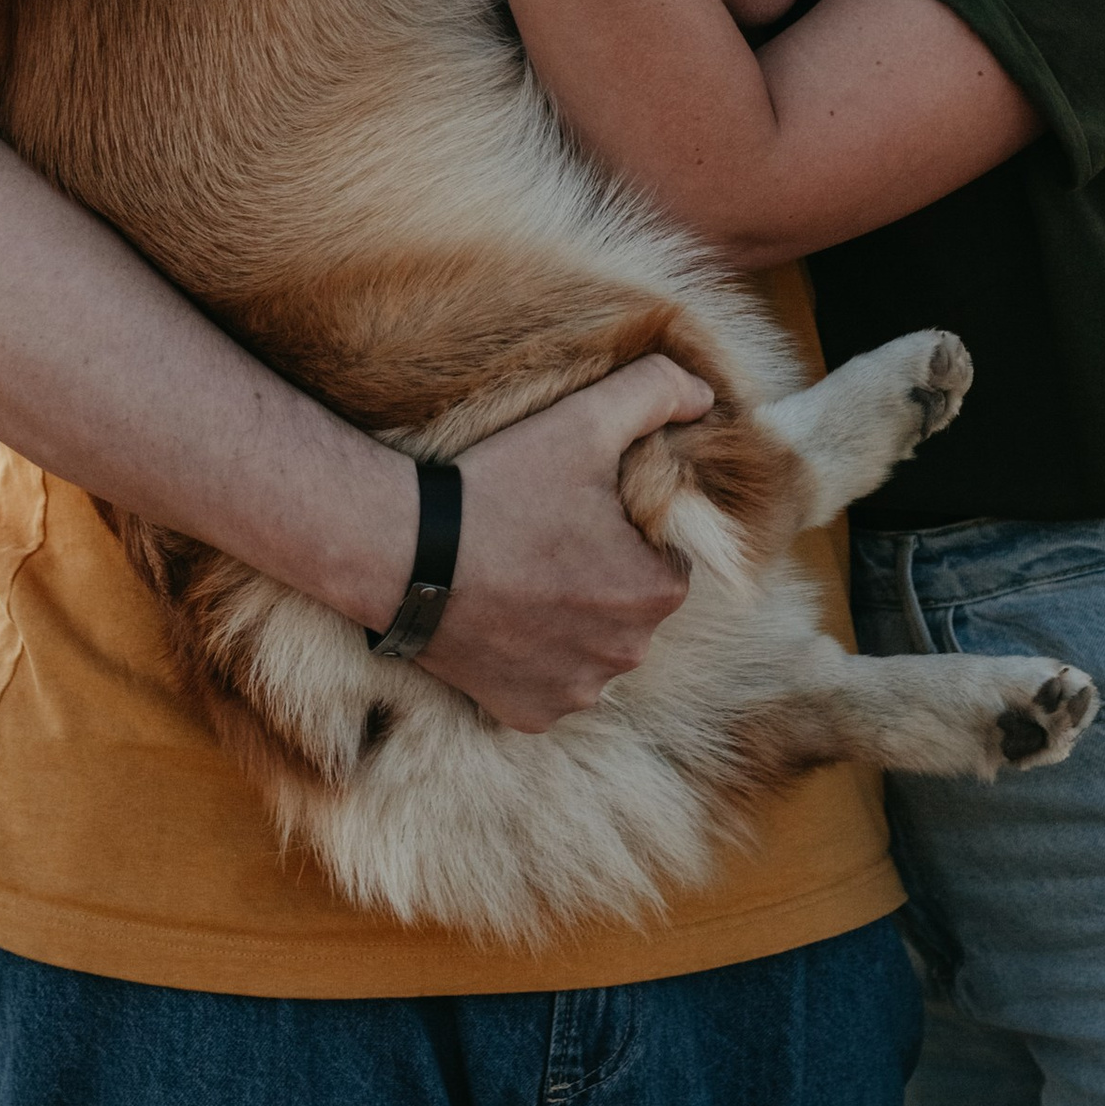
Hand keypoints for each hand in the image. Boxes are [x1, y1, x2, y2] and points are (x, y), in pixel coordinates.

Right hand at [415, 353, 707, 729]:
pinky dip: (533, 657)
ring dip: (570, 618)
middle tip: (546, 535)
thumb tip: (705, 396)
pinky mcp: (528, 713)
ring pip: (592, 644)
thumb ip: (655, 392)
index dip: (626, 527)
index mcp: (656, 592)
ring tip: (520, 574)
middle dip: (602, 573)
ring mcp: (575, 691)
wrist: (399, 552)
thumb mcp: (582, 420)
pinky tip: (503, 619)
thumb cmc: (497, 488)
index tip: (578, 507)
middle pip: (630, 603)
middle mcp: (626, 654)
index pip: (664, 554)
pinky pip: (549, 683)